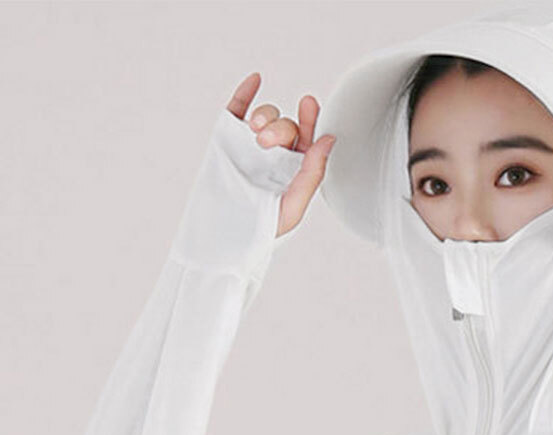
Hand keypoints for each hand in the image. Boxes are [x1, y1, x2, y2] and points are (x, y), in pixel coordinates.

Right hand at [225, 71, 335, 237]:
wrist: (223, 236)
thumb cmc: (261, 229)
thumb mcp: (294, 205)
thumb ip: (312, 173)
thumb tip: (330, 140)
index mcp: (295, 170)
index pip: (308, 139)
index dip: (311, 119)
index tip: (308, 103)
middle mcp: (276, 155)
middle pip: (286, 126)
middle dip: (279, 128)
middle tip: (265, 142)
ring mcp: (251, 145)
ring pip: (265, 116)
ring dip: (264, 115)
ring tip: (255, 130)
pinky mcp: (227, 138)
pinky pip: (237, 109)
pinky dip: (245, 93)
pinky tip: (256, 81)